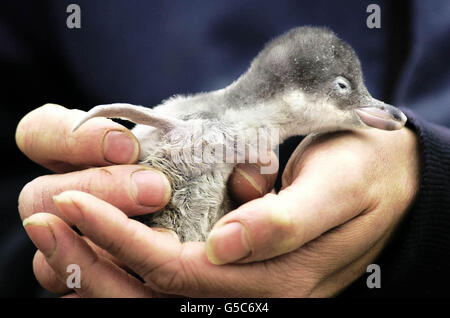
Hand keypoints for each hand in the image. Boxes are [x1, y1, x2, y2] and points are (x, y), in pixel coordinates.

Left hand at [22, 117, 419, 295]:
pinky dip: (126, 268)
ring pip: (157, 296)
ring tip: (54, 234)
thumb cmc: (363, 175)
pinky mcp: (240, 276)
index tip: (75, 203)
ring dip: (99, 269)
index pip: (181, 272)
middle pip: (157, 294)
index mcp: (281, 280)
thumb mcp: (339, 187)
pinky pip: (172, 284)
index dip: (123, 240)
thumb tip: (224, 245)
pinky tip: (95, 247)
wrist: (385, 184)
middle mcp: (258, 297)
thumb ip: (289, 220)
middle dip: (93, 260)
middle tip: (44, 221)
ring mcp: (246, 291)